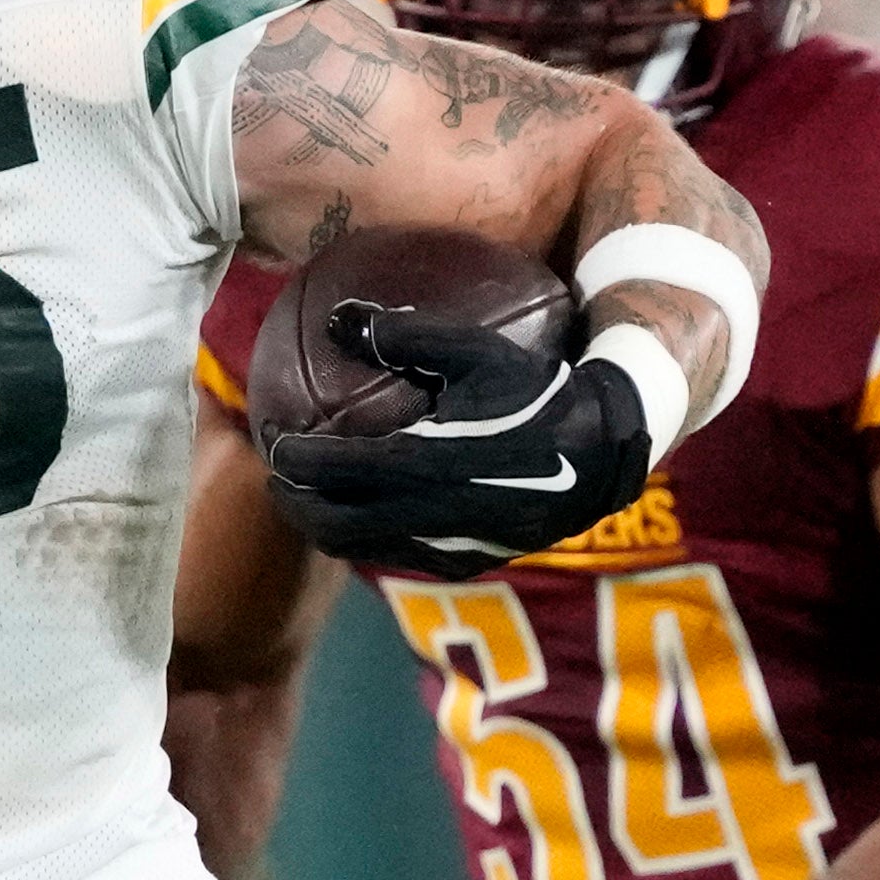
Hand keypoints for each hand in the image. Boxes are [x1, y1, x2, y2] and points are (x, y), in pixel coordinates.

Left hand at [257, 302, 656, 577]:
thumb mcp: (478, 351)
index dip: (297, 460)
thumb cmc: (541, 388)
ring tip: (308, 501)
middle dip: (298, 507)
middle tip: (278, 480)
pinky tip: (363, 515)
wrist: (607, 450)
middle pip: (339, 525)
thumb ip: (404, 336)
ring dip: (329, 528)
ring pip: (367, 549)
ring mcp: (453, 545)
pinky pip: (402, 556)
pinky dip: (371, 539)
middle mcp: (435, 514)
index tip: (272, 442)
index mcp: (430, 462)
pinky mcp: (472, 561)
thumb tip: (337, 318)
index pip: (340, 469)